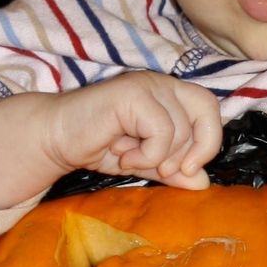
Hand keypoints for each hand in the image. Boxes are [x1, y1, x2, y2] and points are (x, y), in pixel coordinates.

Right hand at [43, 71, 222, 187]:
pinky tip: (123, 153)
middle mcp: (162, 83)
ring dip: (157, 157)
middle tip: (162, 169)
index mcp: (170, 94)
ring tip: (128, 157)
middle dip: (190, 151)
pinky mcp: (132, 93)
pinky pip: (161, 131)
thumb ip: (173, 170)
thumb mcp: (144, 163)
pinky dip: (147, 153)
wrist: (56, 139)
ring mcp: (147, 84)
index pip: (210, 110)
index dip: (209, 141)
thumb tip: (204, 183)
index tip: (189, 169)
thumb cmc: (99, 146)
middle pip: (206, 113)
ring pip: (181, 129)